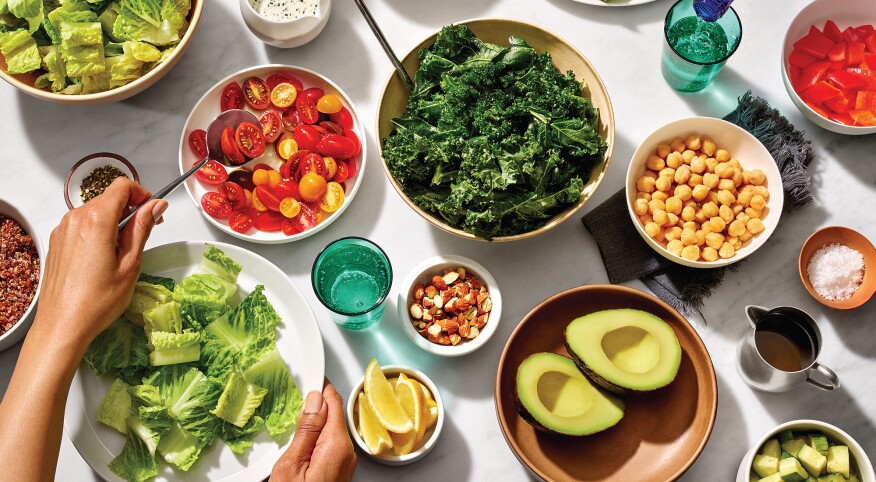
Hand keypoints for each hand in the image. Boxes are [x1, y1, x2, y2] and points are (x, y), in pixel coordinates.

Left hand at [34, 178, 166, 350]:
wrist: (62, 325)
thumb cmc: (97, 301)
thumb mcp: (130, 263)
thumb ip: (143, 228)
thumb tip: (156, 206)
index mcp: (96, 220)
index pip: (122, 187)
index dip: (142, 194)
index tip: (153, 211)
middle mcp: (75, 219)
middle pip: (108, 198)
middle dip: (130, 210)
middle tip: (146, 232)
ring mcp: (62, 230)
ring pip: (95, 212)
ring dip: (114, 222)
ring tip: (123, 252)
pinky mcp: (57, 242)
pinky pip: (82, 226)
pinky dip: (98, 232)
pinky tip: (104, 258)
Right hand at [271, 383, 356, 481]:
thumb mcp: (291, 465)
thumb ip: (305, 432)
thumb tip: (314, 402)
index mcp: (337, 445)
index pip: (333, 403)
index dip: (320, 388)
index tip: (307, 378)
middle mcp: (347, 453)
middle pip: (332, 416)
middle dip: (315, 405)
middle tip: (295, 398)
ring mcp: (344, 463)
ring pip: (330, 431)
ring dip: (314, 423)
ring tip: (295, 420)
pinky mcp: (338, 471)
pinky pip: (329, 445)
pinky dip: (316, 438)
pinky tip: (302, 441)